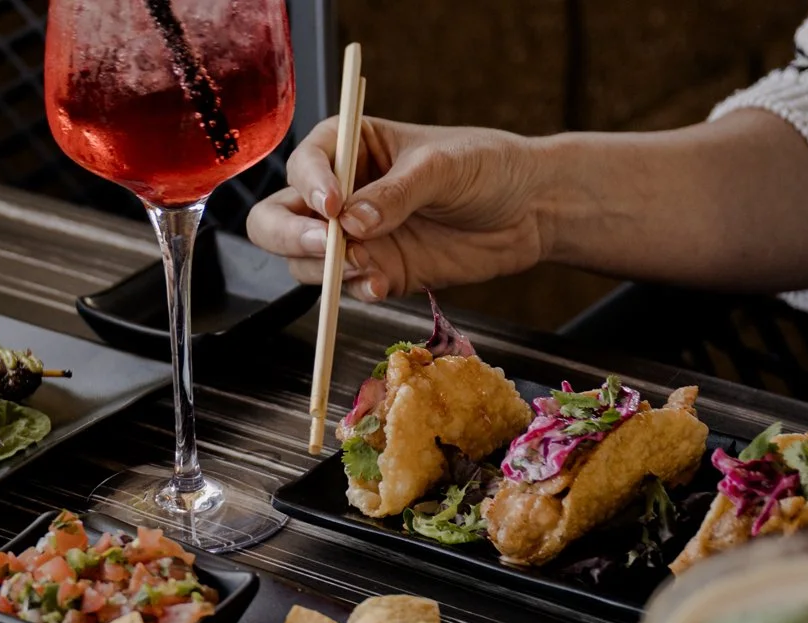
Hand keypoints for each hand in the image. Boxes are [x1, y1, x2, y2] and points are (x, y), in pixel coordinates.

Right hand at [246, 117, 552, 301]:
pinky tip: (383, 284)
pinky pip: (344, 289)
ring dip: (327, 270)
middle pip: (277, 218)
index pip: (305, 165)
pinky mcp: (377, 272)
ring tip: (369, 267)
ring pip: (304, 261)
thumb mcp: (443, 167)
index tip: (334, 208)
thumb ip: (397, 193)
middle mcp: (342, 193)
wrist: (531, 209)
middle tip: (328, 247)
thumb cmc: (489, 166)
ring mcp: (356, 237)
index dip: (310, 187)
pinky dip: (355, 291)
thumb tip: (353, 223)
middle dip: (291, 236)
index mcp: (351, 147)